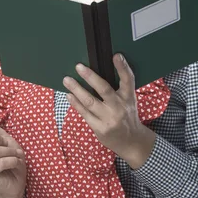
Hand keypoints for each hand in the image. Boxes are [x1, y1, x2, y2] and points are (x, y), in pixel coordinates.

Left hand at [62, 53, 155, 168]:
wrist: (131, 142)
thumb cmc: (127, 115)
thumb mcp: (128, 100)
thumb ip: (119, 87)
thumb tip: (100, 69)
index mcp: (128, 97)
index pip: (128, 80)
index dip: (123, 67)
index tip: (116, 55)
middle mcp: (119, 107)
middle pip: (104, 89)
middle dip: (90, 77)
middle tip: (78, 66)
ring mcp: (109, 118)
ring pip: (90, 101)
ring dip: (76, 89)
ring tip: (66, 79)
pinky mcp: (99, 128)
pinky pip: (84, 113)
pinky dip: (75, 103)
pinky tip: (69, 95)